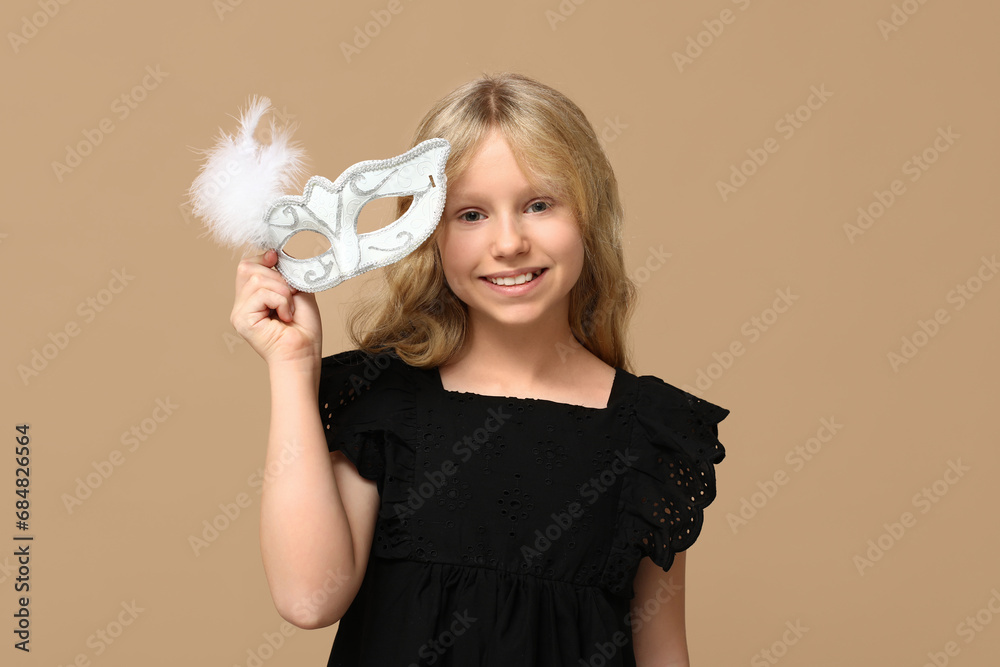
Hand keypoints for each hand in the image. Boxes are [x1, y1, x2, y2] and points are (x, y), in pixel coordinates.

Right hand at [230, 249, 322, 367]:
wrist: (304, 354)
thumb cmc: (304, 330)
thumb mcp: (299, 292)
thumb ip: (286, 273)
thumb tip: (275, 253)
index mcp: (253, 297)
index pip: (248, 265)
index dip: (263, 259)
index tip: (278, 259)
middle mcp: (242, 304)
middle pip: (247, 267)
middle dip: (276, 277)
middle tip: (290, 297)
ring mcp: (239, 312)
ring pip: (256, 279)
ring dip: (282, 291)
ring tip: (289, 310)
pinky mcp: (241, 319)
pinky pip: (261, 293)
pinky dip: (280, 301)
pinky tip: (285, 317)